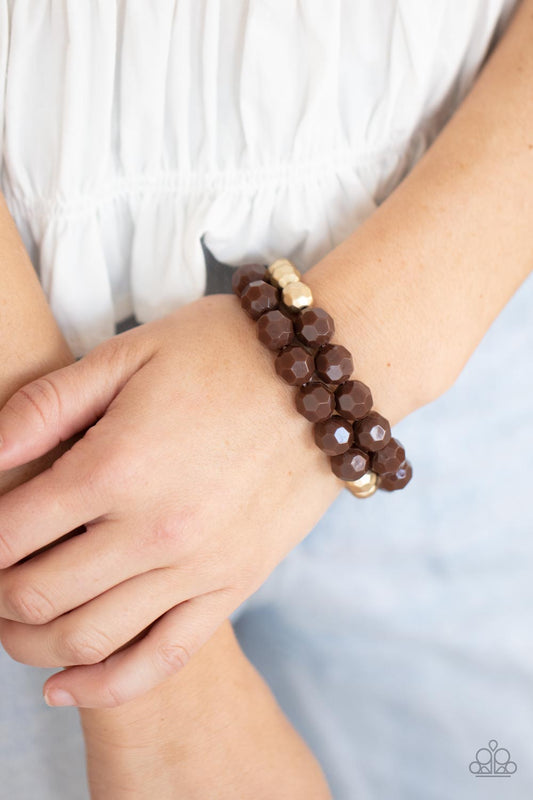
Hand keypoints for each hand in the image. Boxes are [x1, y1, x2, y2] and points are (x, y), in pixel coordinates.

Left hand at [0, 293, 340, 706]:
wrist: (323, 378)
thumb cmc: (224, 354)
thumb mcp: (128, 355)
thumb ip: (46, 405)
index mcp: (116, 467)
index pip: (7, 535)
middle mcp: (153, 531)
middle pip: (36, 598)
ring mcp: (198, 567)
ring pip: (88, 640)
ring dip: (30, 644)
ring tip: (15, 624)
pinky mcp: (234, 585)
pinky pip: (162, 659)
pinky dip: (104, 685)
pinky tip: (63, 686)